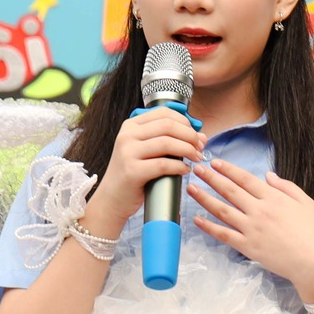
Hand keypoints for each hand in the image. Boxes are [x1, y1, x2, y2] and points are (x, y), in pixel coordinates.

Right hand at [84, 108, 205, 234]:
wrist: (112, 199)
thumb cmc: (134, 174)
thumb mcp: (146, 151)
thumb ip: (169, 140)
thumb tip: (201, 136)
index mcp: (131, 125)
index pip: (164, 113)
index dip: (185, 122)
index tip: (196, 135)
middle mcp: (127, 135)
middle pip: (168, 126)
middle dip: (190, 135)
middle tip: (200, 147)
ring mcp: (127, 153)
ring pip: (167, 143)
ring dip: (188, 150)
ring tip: (196, 158)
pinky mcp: (132, 171)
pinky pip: (163, 165)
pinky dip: (179, 167)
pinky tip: (185, 171)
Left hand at [188, 159, 313, 298]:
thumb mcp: (305, 202)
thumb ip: (286, 187)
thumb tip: (267, 176)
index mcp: (273, 198)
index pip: (245, 179)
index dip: (229, 170)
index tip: (216, 163)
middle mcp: (259, 211)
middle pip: (230, 191)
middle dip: (211, 178)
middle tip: (197, 169)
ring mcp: (251, 229)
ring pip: (222, 210)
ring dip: (204, 198)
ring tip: (191, 189)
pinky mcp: (247, 247)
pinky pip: (223, 235)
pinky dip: (208, 227)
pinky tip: (197, 219)